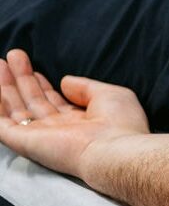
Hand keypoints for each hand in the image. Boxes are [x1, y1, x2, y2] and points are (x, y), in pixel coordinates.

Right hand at [0, 49, 148, 178]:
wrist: (114, 150)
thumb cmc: (120, 124)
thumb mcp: (109, 95)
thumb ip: (85, 86)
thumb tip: (65, 81)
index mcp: (78, 121)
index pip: (52, 100)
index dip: (41, 83)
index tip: (32, 66)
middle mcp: (57, 130)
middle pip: (32, 101)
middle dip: (21, 79)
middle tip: (12, 54)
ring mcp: (40, 137)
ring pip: (15, 110)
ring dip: (6, 88)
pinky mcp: (25, 143)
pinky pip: (2, 126)